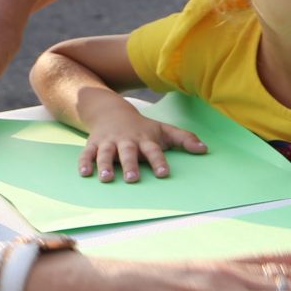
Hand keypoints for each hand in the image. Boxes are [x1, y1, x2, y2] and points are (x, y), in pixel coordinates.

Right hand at [79, 107, 207, 181]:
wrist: (112, 111)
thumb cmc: (143, 127)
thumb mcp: (164, 130)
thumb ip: (184, 139)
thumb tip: (205, 149)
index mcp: (145, 139)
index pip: (154, 151)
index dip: (159, 161)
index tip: (164, 173)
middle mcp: (126, 141)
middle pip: (128, 153)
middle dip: (130, 165)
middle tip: (132, 178)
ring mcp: (109, 142)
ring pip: (106, 154)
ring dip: (105, 165)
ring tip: (106, 179)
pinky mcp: (93, 144)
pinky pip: (87, 153)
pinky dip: (85, 162)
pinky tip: (85, 174)